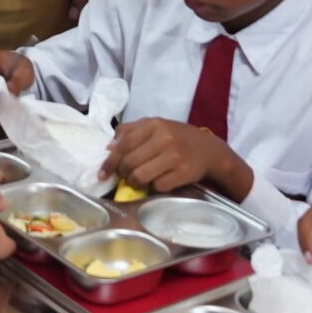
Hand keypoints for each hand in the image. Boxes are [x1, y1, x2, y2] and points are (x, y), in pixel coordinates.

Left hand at [104, 118, 238, 195]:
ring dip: (135, 182)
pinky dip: (153, 187)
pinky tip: (156, 182)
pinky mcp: (183, 173)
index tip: (102, 173)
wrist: (209, 150)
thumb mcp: (155, 127)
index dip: (110, 162)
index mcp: (154, 124)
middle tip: (123, 176)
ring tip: (137, 180)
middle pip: (130, 162)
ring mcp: (175, 156)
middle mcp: (164, 138)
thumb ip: (130, 132)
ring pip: (141, 176)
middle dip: (122, 173)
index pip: (123, 145)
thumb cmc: (177, 138)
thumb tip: (108, 148)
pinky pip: (157, 186)